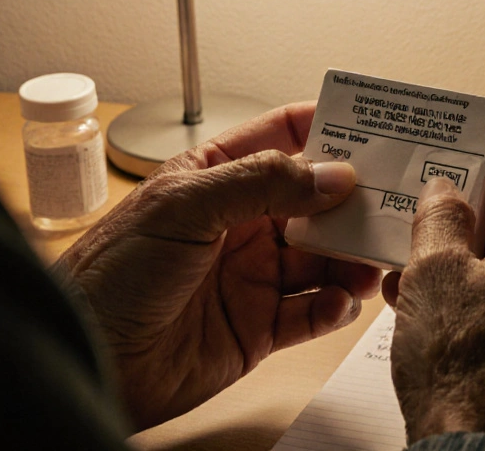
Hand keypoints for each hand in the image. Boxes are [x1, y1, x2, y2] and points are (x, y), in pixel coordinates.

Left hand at [54, 102, 381, 429]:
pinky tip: (340, 301)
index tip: (373, 127)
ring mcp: (250, 275)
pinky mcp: (257, 328)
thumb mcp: (184, 207)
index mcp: (215, 179)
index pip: (282, 137)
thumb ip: (261, 183)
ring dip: (352, 257)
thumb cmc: (110, 275)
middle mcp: (238, 224)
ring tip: (373, 258)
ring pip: (323, 259)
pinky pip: (312, 313)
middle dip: (354, 200)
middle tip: (394, 200)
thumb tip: (330, 173)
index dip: (327, 128)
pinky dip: (334, 307)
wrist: (90, 358)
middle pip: (315, 200)